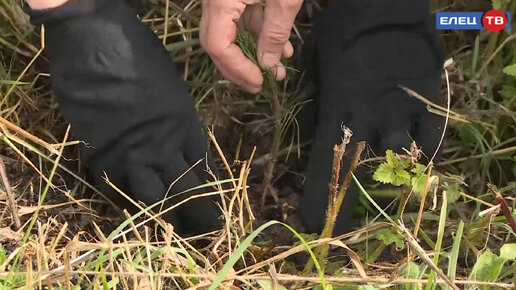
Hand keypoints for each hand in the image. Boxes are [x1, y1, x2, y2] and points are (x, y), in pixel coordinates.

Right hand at [26, 0, 220, 234]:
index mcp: (185, 129)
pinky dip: (127, 203)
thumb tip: (182, 148)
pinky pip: (116, 192)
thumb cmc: (139, 58)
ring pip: (152, 202)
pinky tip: (135, 211)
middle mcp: (162, 148)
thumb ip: (179, 126)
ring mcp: (130, 156)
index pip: (203, 173)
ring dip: (164, 219)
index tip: (211, 206)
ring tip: (172, 231)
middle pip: (186, 194)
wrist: (95, 46)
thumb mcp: (173, 92)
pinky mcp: (99, 158)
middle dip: (198, 217)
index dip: (208, 193)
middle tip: (204, 233)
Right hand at [200, 0, 301, 92]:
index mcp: (220, 0)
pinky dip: (256, 33)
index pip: (219, 45)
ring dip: (252, 52)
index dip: (238, 68)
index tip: (259, 81)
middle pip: (216, 42)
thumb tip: (267, 65)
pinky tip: (279, 45)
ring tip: (277, 67)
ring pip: (227, 32)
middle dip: (239, 67)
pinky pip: (238, 17)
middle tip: (259, 84)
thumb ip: (275, 33)